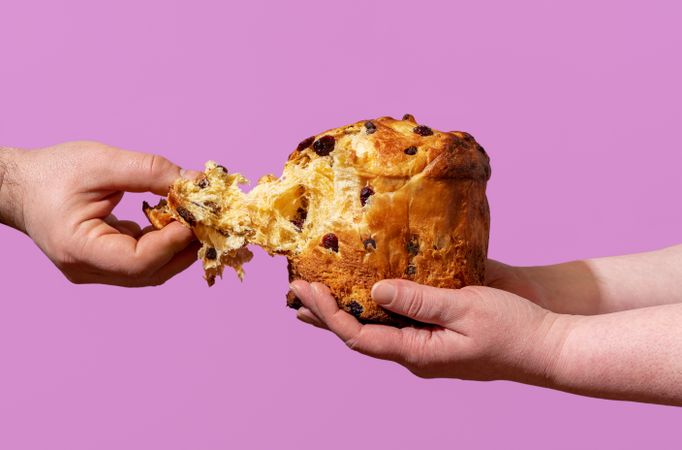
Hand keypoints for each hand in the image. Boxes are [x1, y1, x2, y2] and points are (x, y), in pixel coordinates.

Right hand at [0, 141, 196, 285]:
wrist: (20, 185)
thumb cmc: (53, 172)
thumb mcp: (102, 162)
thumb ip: (150, 171)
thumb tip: (197, 183)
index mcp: (78, 250)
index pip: (137, 261)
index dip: (172, 243)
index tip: (196, 217)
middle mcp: (88, 269)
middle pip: (149, 272)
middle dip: (185, 248)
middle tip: (212, 222)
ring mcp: (96, 270)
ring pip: (150, 271)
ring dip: (179, 248)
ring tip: (201, 220)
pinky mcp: (105, 262)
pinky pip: (143, 260)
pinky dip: (165, 243)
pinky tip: (180, 220)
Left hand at [290, 279, 570, 382]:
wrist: (549, 348)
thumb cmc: (515, 329)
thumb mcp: (466, 307)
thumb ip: (419, 299)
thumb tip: (375, 290)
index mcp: (418, 354)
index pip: (357, 336)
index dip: (327, 314)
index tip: (304, 290)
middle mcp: (415, 355)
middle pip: (358, 335)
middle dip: (325, 314)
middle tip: (296, 291)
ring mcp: (426, 348)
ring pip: (375, 329)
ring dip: (345, 311)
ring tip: (318, 293)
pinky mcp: (437, 337)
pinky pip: (395, 323)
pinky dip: (373, 307)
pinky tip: (365, 294)